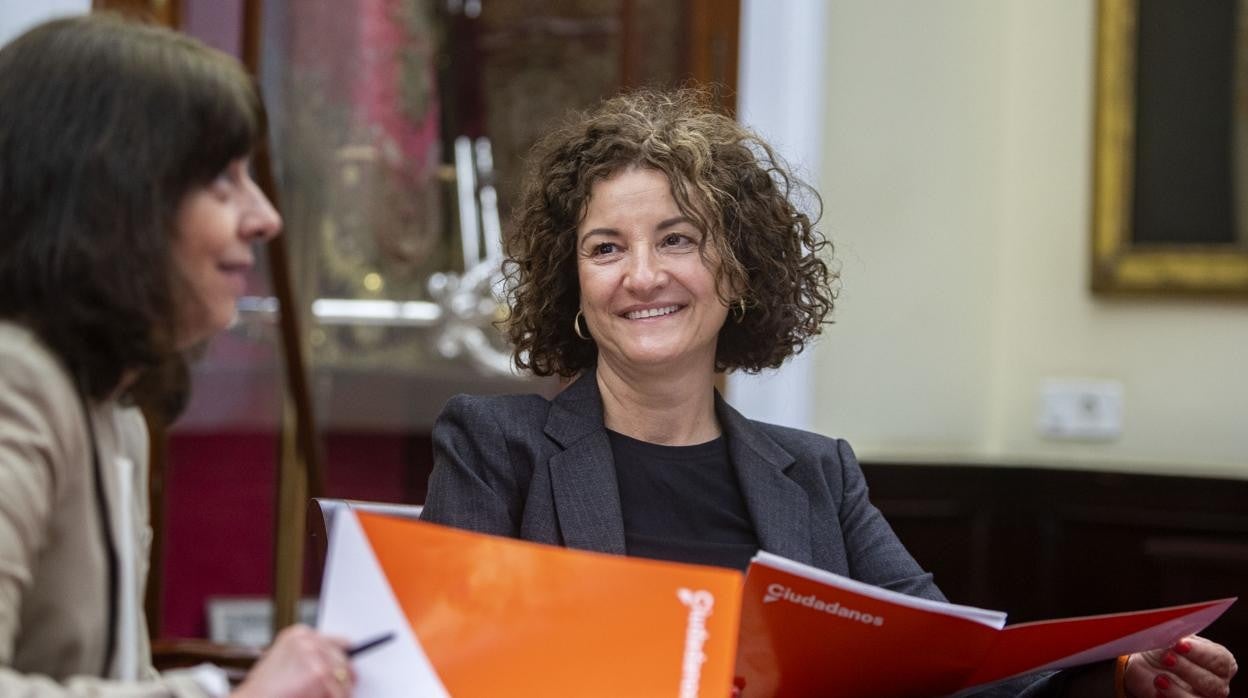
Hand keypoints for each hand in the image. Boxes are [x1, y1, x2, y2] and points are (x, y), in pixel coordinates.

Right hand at [232, 624, 353, 697]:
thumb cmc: (264, 690)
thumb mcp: (284, 663)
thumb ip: (310, 658)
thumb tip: (341, 667)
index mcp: (299, 634)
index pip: (339, 642)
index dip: (345, 659)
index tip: (350, 669)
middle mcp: (308, 640)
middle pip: (345, 662)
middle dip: (342, 681)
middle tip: (336, 693)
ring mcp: (315, 656)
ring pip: (344, 680)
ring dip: (335, 695)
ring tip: (312, 697)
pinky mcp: (320, 674)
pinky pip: (340, 694)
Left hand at [1123, 635, 1236, 697]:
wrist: (1142, 661)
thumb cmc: (1161, 647)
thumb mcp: (1168, 637)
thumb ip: (1176, 635)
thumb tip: (1174, 633)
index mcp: (1218, 660)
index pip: (1221, 660)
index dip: (1201, 653)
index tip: (1179, 643)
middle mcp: (1216, 683)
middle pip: (1214, 684)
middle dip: (1187, 670)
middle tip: (1166, 658)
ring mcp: (1202, 697)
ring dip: (1178, 690)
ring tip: (1159, 679)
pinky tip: (1157, 690)